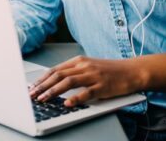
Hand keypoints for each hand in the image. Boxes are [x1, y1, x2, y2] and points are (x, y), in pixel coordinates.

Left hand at [28, 56, 142, 105]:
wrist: (132, 71)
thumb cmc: (110, 71)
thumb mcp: (89, 67)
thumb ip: (74, 72)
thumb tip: (54, 82)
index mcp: (78, 61)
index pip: (55, 70)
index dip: (42, 79)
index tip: (32, 87)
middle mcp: (84, 66)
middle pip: (58, 75)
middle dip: (43, 86)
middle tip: (32, 95)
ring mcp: (93, 75)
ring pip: (68, 82)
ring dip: (53, 91)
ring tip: (44, 99)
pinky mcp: (103, 86)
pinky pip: (87, 93)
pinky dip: (75, 98)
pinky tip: (67, 104)